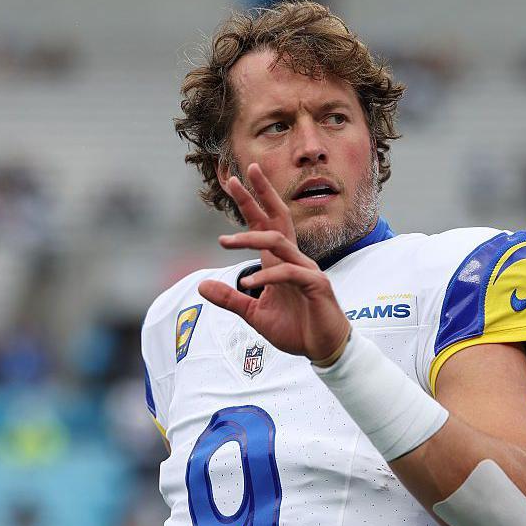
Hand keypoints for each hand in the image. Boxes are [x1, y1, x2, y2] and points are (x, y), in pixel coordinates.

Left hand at [197, 163, 349, 360]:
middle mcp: (294, 259)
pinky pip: (287, 273)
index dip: (251, 202)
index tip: (234, 181)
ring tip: (225, 242)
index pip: (265, 224)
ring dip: (250, 239)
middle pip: (277, 218)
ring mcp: (306, 270)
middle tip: (239, 176)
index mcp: (279, 262)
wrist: (323, 349)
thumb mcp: (254, 315)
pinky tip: (248, 282)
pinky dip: (265, 277)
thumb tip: (201, 285)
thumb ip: (231, 298)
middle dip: (259, 195)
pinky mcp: (316, 285)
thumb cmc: (295, 329)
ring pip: (278, 242)